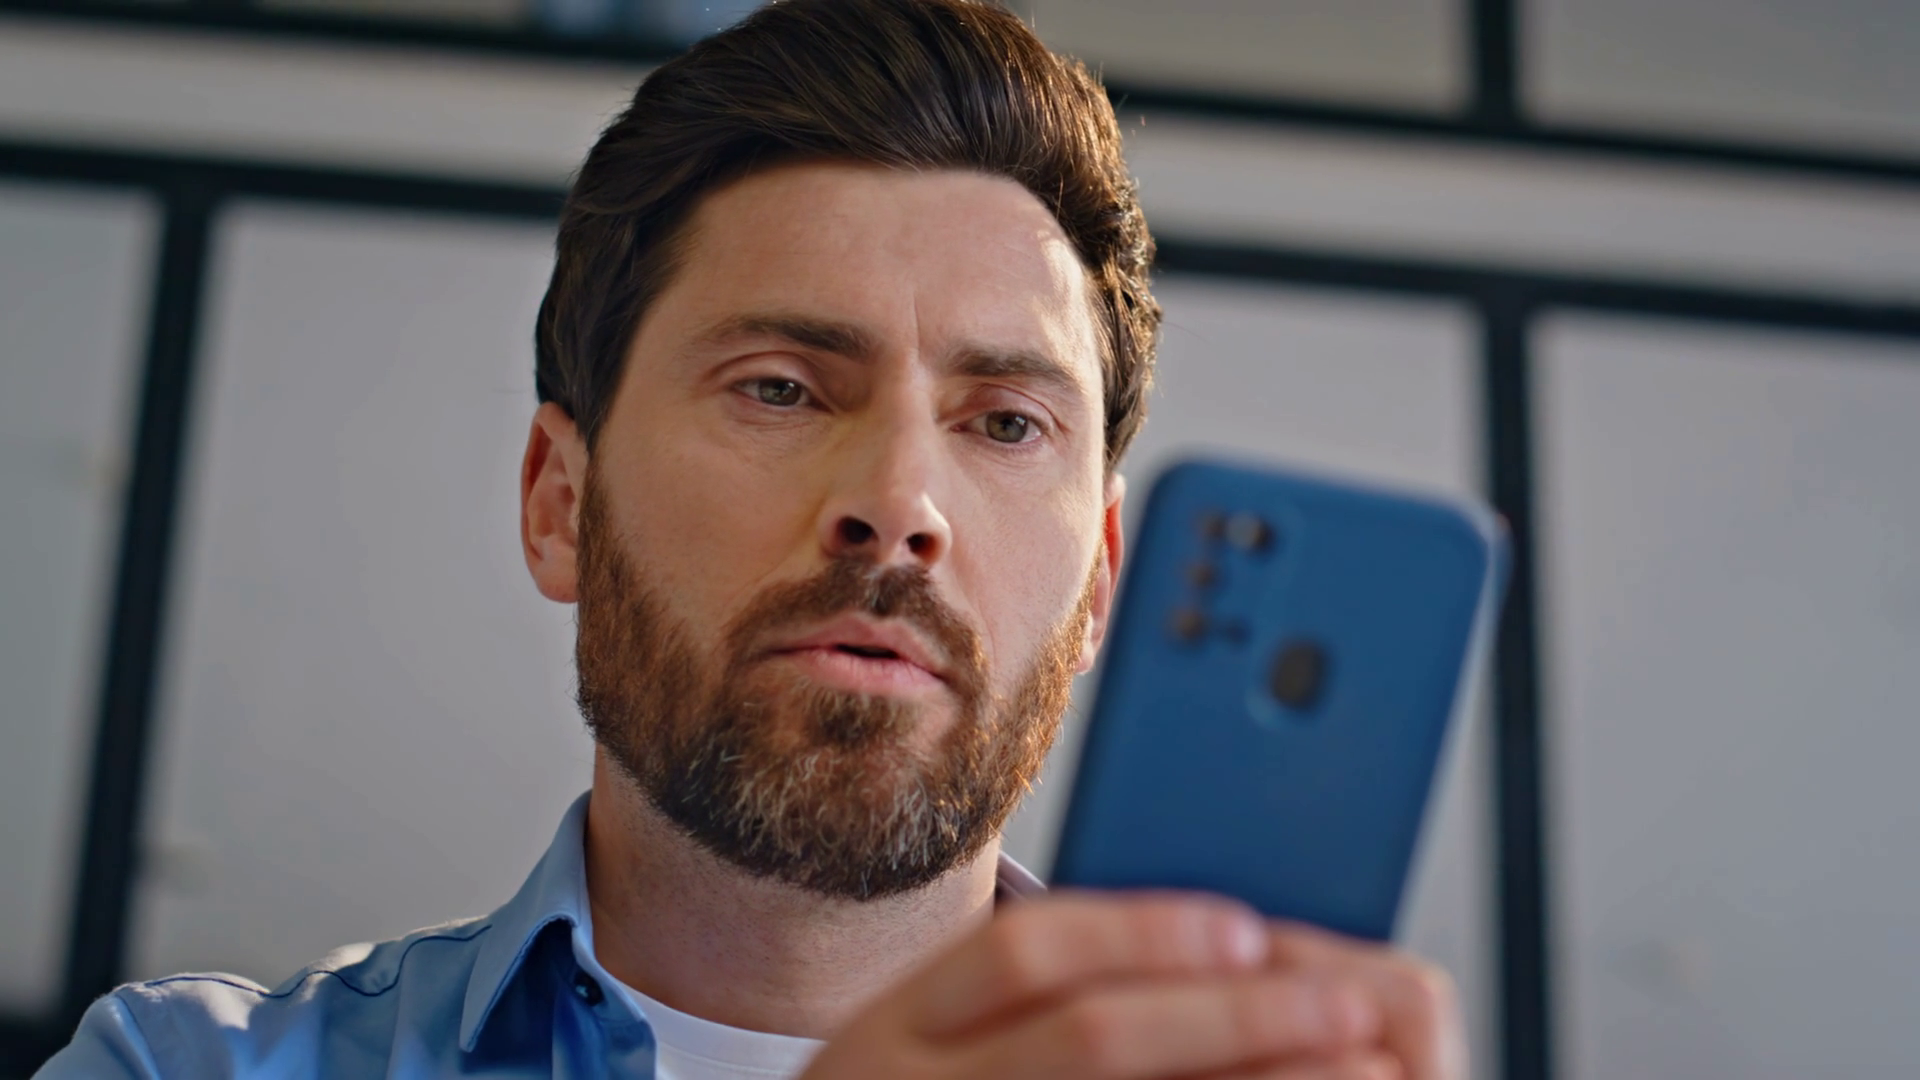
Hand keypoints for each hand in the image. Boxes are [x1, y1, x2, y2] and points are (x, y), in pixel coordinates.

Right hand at [798, 891, 1465, 1079]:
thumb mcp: (913, 1059)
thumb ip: (1004, 1015)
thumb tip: (1212, 961)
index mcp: (886, 1035)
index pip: (1023, 954)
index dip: (1145, 931)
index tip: (1246, 924)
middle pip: (1091, 1036)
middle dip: (1232, 1016)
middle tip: (1345, 1001)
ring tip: (1361, 1071)